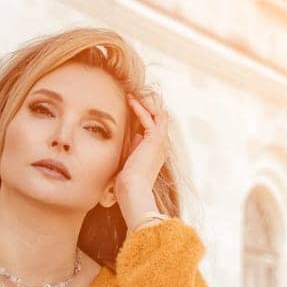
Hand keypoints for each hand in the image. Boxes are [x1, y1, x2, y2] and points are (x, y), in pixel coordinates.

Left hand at [114, 92, 168, 226]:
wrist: (132, 191)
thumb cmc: (126, 185)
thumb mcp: (128, 163)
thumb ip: (131, 151)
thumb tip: (132, 138)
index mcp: (154, 153)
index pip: (153, 128)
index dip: (143, 116)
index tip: (129, 107)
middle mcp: (160, 146)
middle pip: (159, 118)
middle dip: (147, 106)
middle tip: (132, 96)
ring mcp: (159, 142)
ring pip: (159, 114)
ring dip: (146, 103)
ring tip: (132, 95)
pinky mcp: (155, 139)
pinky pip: (152, 117)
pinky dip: (141, 108)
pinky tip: (130, 101)